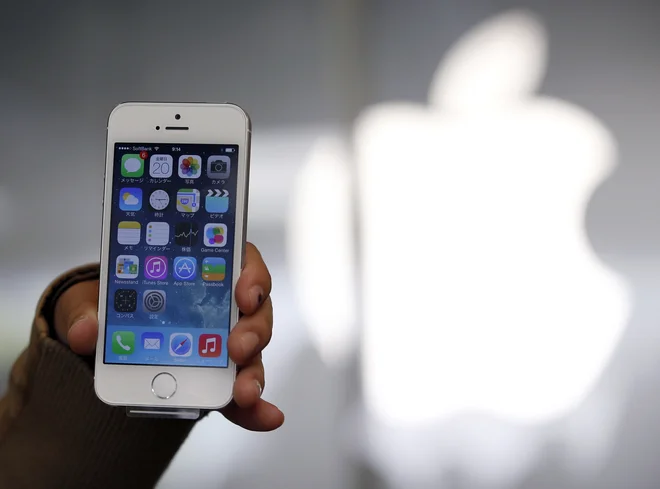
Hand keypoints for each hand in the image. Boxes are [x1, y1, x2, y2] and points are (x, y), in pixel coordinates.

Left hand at [54, 243, 283, 430]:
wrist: (105, 341)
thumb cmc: (109, 306)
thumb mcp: (89, 299)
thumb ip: (86, 310)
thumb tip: (88, 333)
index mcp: (200, 271)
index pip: (240, 261)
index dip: (251, 276)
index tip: (244, 294)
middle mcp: (221, 305)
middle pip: (255, 310)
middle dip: (253, 330)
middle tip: (237, 348)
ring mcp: (223, 343)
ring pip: (253, 352)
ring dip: (254, 371)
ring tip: (244, 392)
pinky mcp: (218, 378)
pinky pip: (241, 392)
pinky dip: (255, 408)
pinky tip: (265, 418)